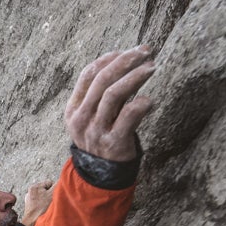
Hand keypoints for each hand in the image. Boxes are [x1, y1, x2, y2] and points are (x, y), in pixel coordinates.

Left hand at [21, 180, 53, 225]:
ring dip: (47, 202)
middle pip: (47, 191)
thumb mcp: (52, 195)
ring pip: (44, 198)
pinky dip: (43, 207)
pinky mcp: (30, 208)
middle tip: (51, 203)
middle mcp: (30, 192)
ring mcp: (30, 200)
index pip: (50, 183)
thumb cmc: (41, 209)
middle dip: (50, 196)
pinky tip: (43, 211)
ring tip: (47, 208)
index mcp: (34, 186)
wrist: (31, 224)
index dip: (54, 189)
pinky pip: (40, 204)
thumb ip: (57, 185)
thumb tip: (62, 179)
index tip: (53, 197)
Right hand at [65, 45, 155, 161]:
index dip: (108, 58)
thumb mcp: (91, 116)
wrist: (100, 175)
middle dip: (126, 61)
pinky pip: (129, 116)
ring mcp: (97, 131)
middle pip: (102, 79)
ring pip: (114, 94)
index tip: (127, 50)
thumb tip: (123, 62)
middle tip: (145, 51)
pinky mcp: (114, 142)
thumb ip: (100, 94)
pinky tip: (149, 99)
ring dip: (135, 77)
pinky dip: (141, 104)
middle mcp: (82, 118)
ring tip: (151, 67)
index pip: (88, 74)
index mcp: (73, 108)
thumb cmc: (101, 138)